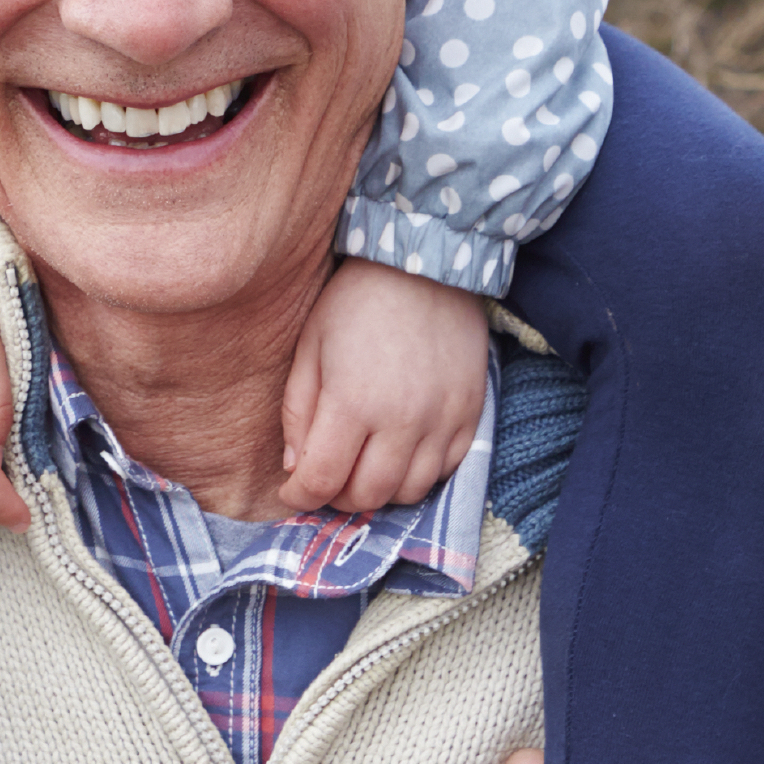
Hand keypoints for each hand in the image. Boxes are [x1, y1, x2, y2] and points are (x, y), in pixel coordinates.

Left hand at [277, 257, 488, 512]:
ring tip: (363, 466)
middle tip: (327, 477)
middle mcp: (403, 421)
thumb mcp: (310, 347)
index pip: (322, 480)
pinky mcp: (471, 414)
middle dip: (338, 497)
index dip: (300, 495)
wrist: (425, 266)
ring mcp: (443, 420)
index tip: (292, 490)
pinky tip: (400, 452)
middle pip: (367, 495)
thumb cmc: (356, 301)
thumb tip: (295, 468)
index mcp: (353, 402)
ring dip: (380, 490)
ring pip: (409, 492)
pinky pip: (445, 470)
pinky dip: (418, 474)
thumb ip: (298, 412)